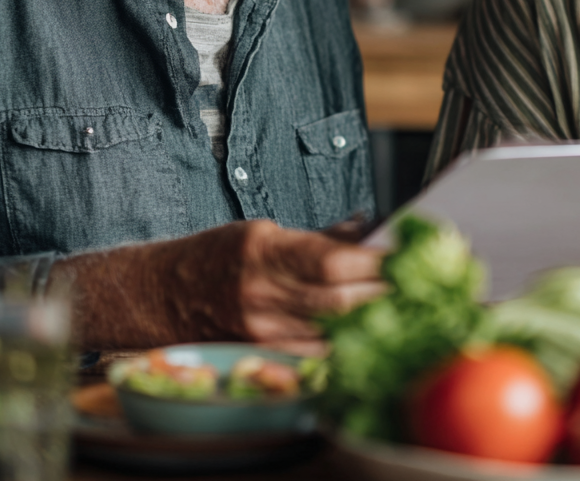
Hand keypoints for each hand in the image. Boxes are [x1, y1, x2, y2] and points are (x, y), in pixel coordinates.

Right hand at [56, 219, 384, 351]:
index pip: (330, 261)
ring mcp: (260, 328)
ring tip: (406, 309)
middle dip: (384, 294)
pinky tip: (370, 335)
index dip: (373, 262)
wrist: (161, 294)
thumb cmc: (214, 255)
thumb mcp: (262, 230)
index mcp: (263, 251)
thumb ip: (316, 236)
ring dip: (372, 321)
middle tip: (418, 285)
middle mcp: (261, 292)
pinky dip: (345, 343)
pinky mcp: (262, 351)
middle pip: (337, 301)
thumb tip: (365, 227)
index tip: (403, 256)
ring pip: (331, 332)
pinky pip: (313, 352)